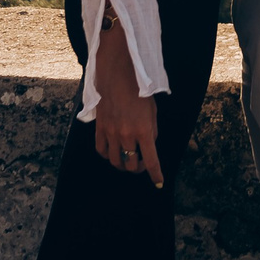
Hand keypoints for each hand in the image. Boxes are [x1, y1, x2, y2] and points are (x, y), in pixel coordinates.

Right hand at [92, 28, 163, 186]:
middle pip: (131, 165)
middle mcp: (127, 135)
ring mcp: (111, 133)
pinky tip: (112, 152)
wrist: (118, 76)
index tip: (158, 183)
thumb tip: (148, 146)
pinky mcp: (100, 129)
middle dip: (138, 169)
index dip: (156, 174)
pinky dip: (108, 155)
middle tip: (141, 165)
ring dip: (123, 165)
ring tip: (127, 161)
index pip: (151, 161)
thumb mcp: (152, 111)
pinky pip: (101, 150)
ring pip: (115, 161)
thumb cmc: (139, 91)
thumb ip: (151, 131)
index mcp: (144, 131)